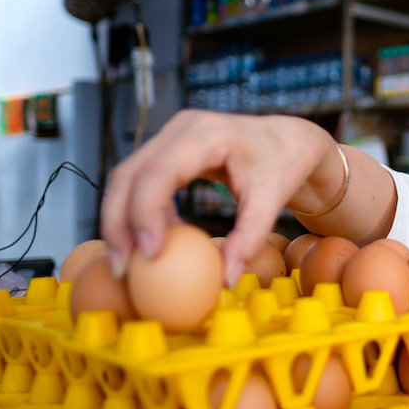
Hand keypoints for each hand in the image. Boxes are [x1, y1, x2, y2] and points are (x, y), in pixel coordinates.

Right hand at [101, 109, 336, 285]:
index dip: (145, 212)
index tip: (149, 254)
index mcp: (207, 133)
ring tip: (130, 263)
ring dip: (123, 221)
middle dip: (118, 223)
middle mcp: (181, 129)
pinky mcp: (168, 151)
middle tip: (122, 267)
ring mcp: (170, 137)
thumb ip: (250, 238)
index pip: (160, 171)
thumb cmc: (284, 164)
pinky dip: (141, 214)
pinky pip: (141, 183)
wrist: (289, 140)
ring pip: (127, 179)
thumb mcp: (273, 200)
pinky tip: (155, 244)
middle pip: (128, 175)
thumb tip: (225, 279)